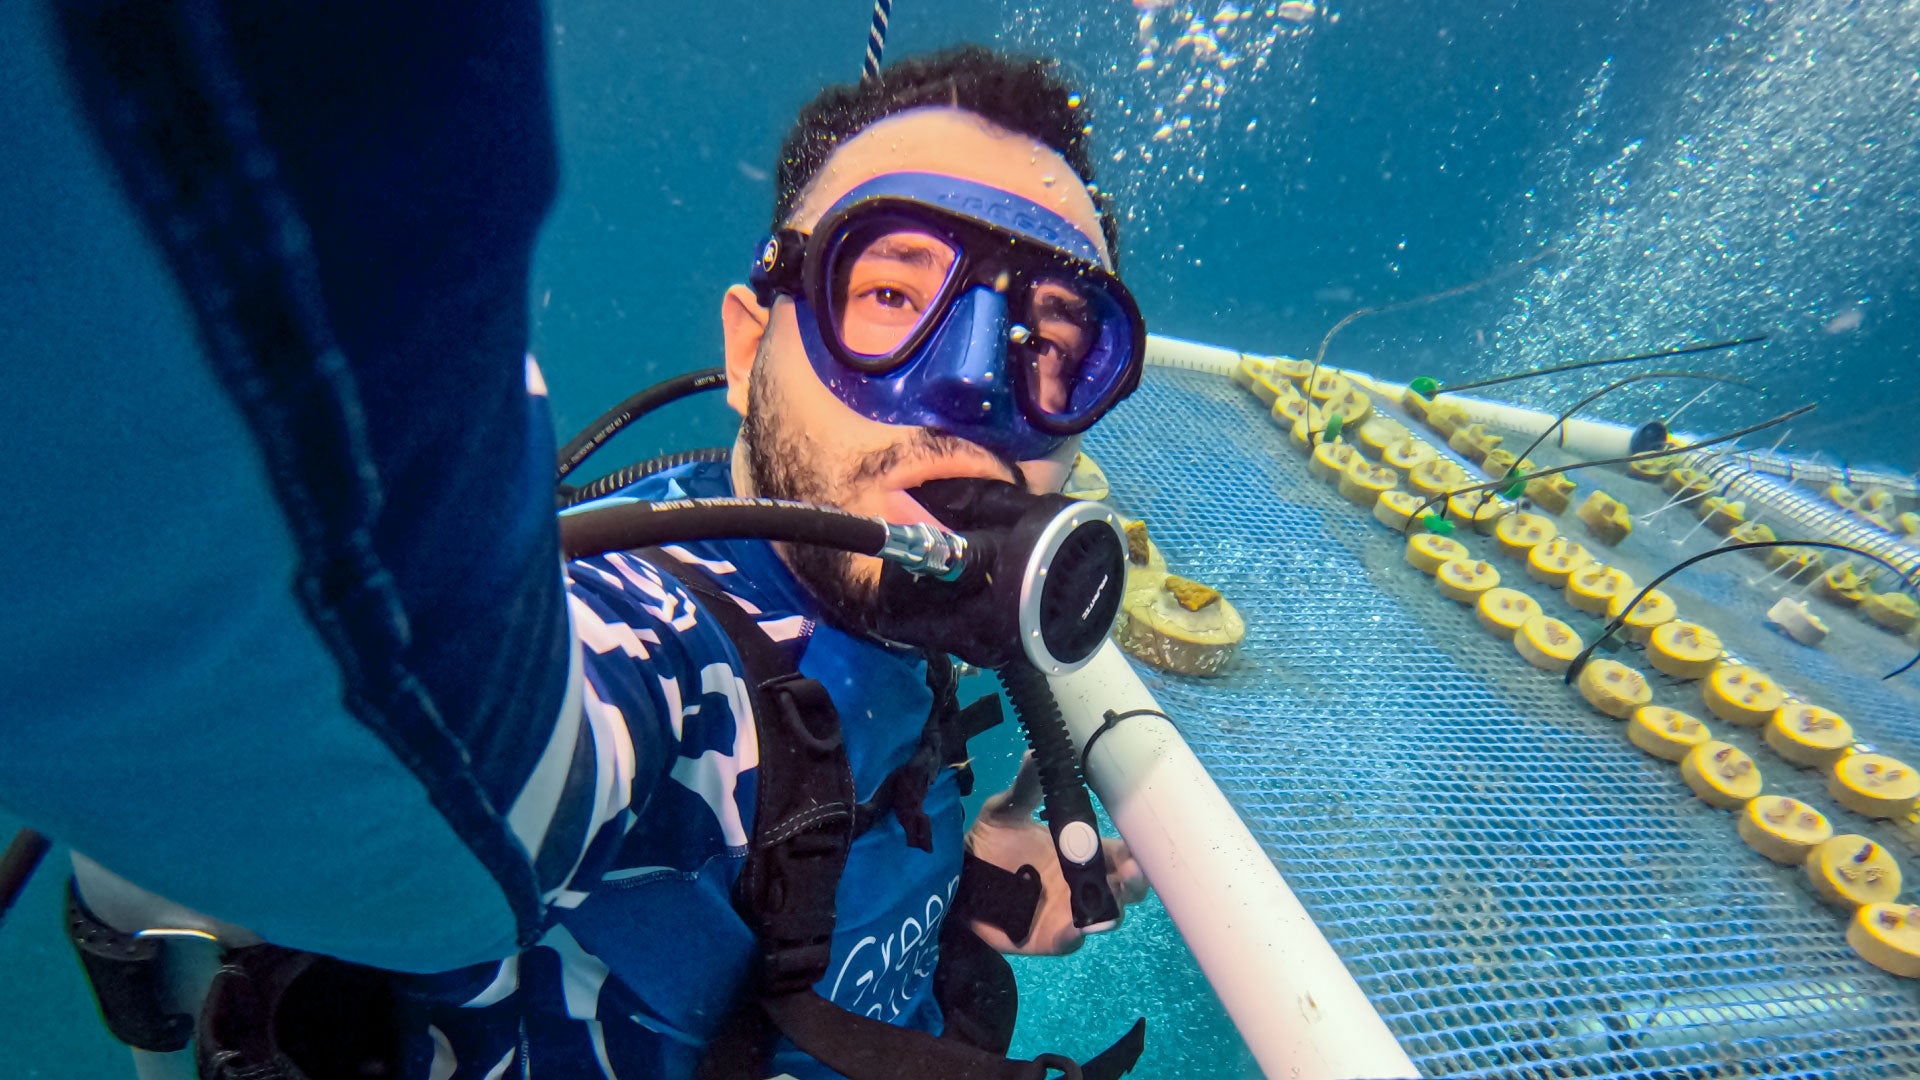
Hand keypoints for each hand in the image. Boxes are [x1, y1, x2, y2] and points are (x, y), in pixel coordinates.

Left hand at [962, 752, 1149, 955]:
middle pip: (1126, 888)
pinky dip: (1075, 935)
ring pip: (1108, 916)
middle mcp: (1084, 883)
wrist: (960, 878)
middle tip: (1129, 872)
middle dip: (1135, 882)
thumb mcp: (1006, 810)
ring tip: (1108, 898)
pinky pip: (1071, 940)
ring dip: (1113, 909)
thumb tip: (1035, 751)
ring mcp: (1071, 912)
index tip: (1139, 847)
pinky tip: (1074, 927)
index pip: (1123, 854)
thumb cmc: (991, 842)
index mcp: (1082, 852)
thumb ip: (1026, 787)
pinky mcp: (1051, 937)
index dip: (1136, 852)